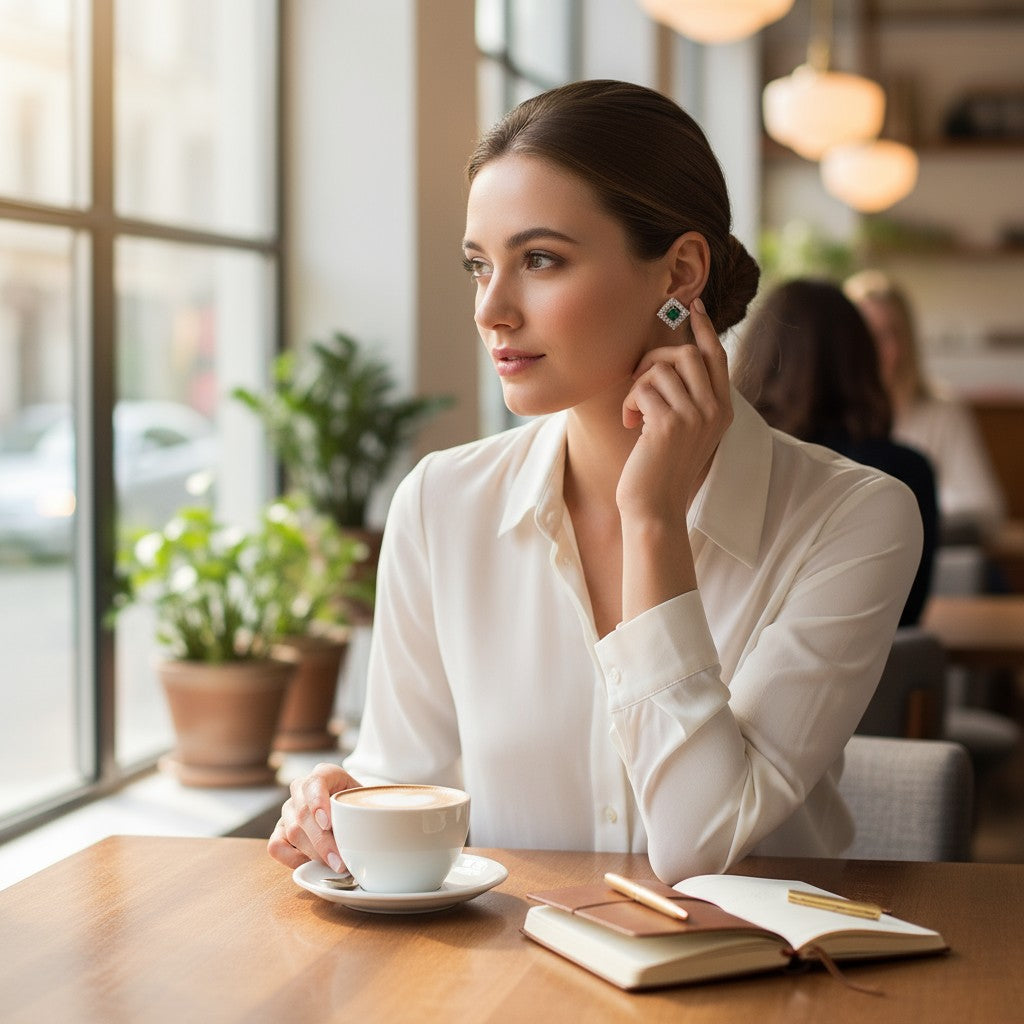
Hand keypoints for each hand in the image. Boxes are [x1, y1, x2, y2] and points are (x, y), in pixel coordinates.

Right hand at [267, 762, 361, 870]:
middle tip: (340, 861)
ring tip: (335, 866)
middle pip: (304, 814)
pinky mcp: (279, 830)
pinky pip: (276, 846)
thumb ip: (366, 810)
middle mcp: (301, 789)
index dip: (318, 802)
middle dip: (322, 842)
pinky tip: (312, 864)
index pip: (315, 782)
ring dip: (314, 854)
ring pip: (292, 831)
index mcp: (325, 773)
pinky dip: (293, 859)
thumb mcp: (365, 800)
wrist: (349, 809)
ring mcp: (288, 809)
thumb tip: (368, 835)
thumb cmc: (358, 805)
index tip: (328, 824)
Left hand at [618, 297, 732, 523]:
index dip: (703, 329)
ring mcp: (695, 417)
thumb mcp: (681, 431)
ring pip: (660, 370)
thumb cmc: (661, 471)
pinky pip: (643, 389)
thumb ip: (685, 399)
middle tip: (638, 381)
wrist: (655, 508)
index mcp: (722, 411)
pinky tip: (631, 424)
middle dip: (654, 360)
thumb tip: (667, 361)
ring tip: (635, 414)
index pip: (716, 357)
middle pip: (685, 355)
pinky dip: (630, 403)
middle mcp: (714, 411)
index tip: (693, 306)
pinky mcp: (669, 425)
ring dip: (638, 387)